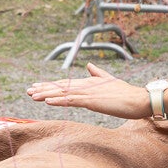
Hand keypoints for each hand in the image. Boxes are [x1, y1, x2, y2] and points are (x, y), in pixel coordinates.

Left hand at [26, 62, 150, 118]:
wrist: (139, 99)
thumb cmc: (126, 93)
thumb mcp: (110, 81)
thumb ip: (98, 73)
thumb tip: (89, 65)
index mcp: (89, 82)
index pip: (66, 83)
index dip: (50, 85)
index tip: (37, 87)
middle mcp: (86, 86)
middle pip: (60, 86)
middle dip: (43, 88)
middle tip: (28, 91)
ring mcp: (88, 93)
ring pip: (63, 93)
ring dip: (46, 94)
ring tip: (32, 95)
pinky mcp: (92, 101)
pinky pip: (72, 101)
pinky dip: (59, 100)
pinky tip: (48, 101)